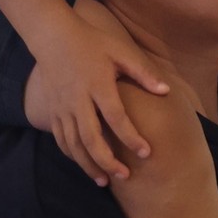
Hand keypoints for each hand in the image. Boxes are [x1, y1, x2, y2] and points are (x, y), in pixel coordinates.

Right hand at [21, 0, 173, 185]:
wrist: (52, 37)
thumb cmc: (91, 42)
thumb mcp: (120, 51)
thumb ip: (143, 72)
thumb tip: (166, 91)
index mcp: (98, 84)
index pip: (116, 117)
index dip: (131, 137)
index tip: (147, 152)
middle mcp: (78, 100)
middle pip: (91, 138)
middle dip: (108, 161)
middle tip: (125, 176)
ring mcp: (62, 107)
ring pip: (73, 144)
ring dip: (88, 164)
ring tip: (104, 180)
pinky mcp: (52, 111)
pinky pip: (61, 139)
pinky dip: (72, 155)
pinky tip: (84, 164)